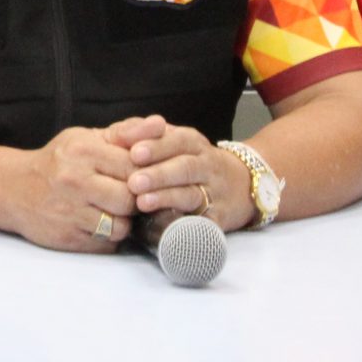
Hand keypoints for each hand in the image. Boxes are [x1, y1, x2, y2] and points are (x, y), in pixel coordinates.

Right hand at [0, 127, 137, 251]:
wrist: (13, 188)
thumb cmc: (58, 161)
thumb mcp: (86, 138)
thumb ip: (126, 133)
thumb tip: (160, 124)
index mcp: (82, 150)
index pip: (134, 166)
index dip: (143, 174)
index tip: (139, 176)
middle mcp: (74, 180)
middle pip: (130, 200)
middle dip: (133, 200)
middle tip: (125, 195)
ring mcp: (69, 211)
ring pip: (121, 226)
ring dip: (122, 221)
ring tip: (110, 209)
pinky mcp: (67, 237)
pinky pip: (106, 244)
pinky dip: (107, 237)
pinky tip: (96, 222)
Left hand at [115, 115, 252, 234]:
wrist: (242, 184)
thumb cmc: (191, 160)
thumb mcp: (174, 140)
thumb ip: (146, 135)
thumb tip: (119, 137)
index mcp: (194, 144)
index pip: (178, 141)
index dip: (157, 146)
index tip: (134, 153)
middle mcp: (207, 166)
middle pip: (185, 168)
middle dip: (159, 175)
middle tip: (133, 182)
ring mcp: (215, 193)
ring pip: (192, 195)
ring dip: (167, 198)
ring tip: (142, 202)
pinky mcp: (220, 219)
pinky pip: (204, 223)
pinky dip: (187, 225)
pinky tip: (167, 226)